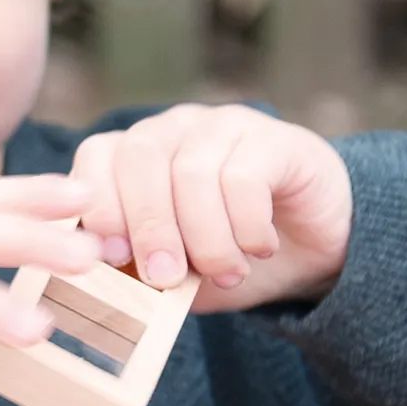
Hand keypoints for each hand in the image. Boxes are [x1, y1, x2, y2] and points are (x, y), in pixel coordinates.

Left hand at [70, 105, 352, 313]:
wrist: (310, 252)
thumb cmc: (225, 259)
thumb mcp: (173, 274)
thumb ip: (136, 271)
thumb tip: (104, 279)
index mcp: (135, 156)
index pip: (97, 156)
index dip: (99, 204)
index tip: (111, 254)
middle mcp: (174, 129)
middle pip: (141, 157)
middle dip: (149, 226)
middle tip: (165, 277)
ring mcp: (224, 126)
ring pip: (194, 172)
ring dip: (207, 238)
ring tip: (228, 273)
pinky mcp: (274, 139)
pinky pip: (245, 177)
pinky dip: (247, 226)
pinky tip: (260, 248)